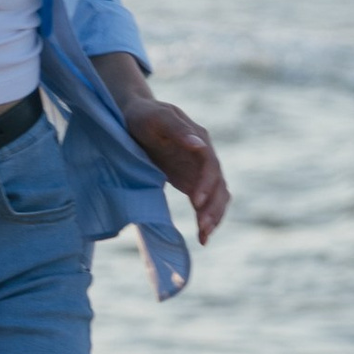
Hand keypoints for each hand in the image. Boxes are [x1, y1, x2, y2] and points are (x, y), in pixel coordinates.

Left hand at [122, 95, 228, 244]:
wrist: (134, 117)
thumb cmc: (144, 116)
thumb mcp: (157, 117)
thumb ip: (177, 129)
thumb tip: (199, 145)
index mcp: (199, 138)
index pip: (210, 164)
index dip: (207, 183)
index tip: (196, 202)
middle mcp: (204, 155)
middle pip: (219, 184)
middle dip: (214, 206)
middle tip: (204, 227)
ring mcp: (199, 170)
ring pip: (217, 196)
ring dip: (214, 216)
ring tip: (204, 236)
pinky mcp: (191, 182)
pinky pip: (205, 203)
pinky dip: (206, 219)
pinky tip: (202, 237)